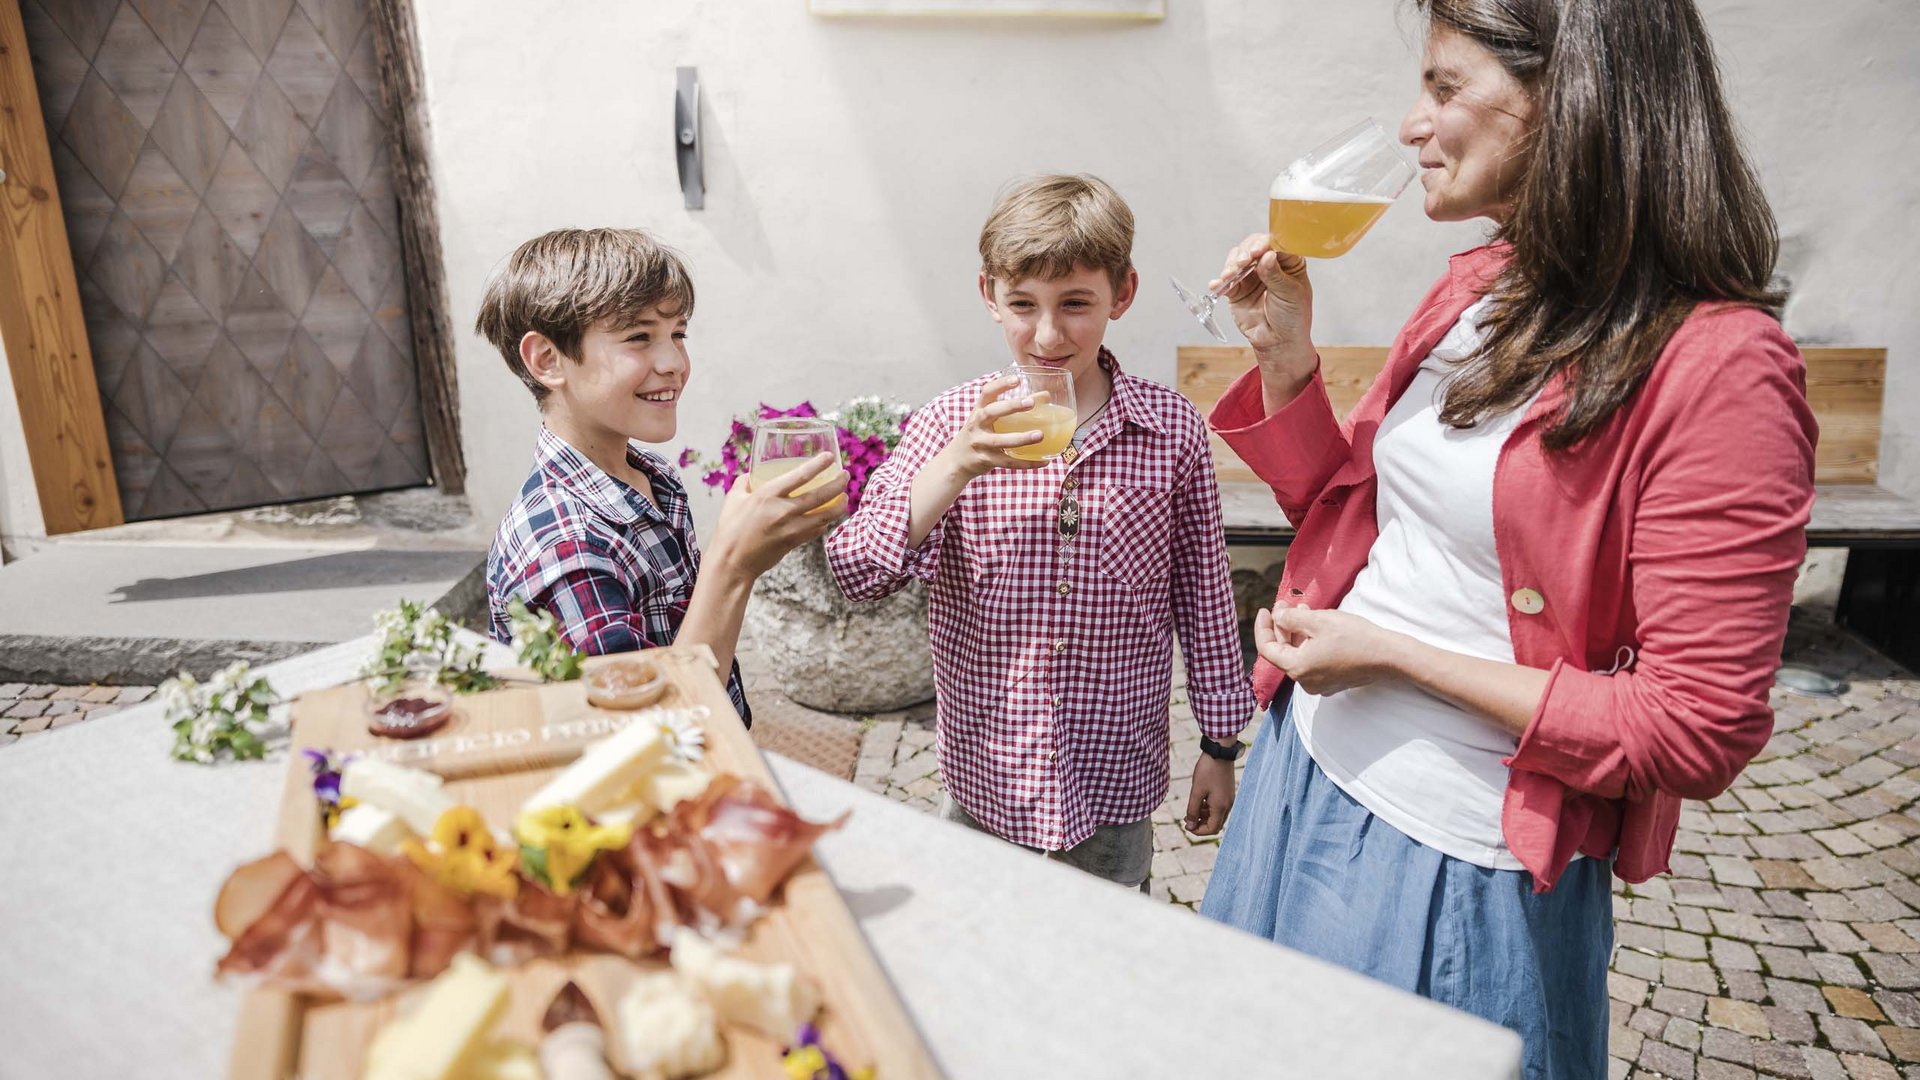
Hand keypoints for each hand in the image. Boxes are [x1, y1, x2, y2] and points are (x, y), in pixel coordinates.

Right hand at [709, 452, 847, 576]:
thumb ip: (745, 483)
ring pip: (825, 515)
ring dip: (839, 505)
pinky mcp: (794, 543)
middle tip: (845, 476)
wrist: (732, 561)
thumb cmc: (730, 528)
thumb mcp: (733, 499)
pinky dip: (825, 522)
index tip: (830, 457)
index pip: (801, 475)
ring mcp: (791, 529)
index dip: (819, 464)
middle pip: (821, 495)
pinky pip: (817, 530)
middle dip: (838, 483)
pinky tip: (828, 517)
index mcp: (767, 495)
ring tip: (844, 497)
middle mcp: (783, 511)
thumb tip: (752, 474)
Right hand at [933, 374, 1050, 480]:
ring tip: (1040, 435)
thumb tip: (1045, 396)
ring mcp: (980, 443)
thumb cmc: (978, 434)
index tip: (1017, 379)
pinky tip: (1043, 461)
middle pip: (990, 412)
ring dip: (1021, 438)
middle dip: (1010, 406)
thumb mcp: (985, 418)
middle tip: (1031, 402)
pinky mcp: (986, 460)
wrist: (956, 460)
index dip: (1001, 384)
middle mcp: (976, 425)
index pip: (987, 392)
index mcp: (978, 411)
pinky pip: (1008, 462)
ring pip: (1000, 441)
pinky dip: (1027, 463)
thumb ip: (1009, 407)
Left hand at [1183, 754, 1236, 835]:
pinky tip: (1199, 802)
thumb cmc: (1207, 770)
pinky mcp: (1228, 792)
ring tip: (1191, 810)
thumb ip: (1193, 810)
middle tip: (1187, 819)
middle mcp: (1228, 805)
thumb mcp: (1196, 791)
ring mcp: (1229, 799)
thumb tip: (1190, 826)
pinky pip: (1219, 807)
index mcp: (1221, 807)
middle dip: (1201, 825)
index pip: (1212, 829)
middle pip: (1216, 824)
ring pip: (1217, 816)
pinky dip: (1209, 809)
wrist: (1220, 752)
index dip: (1198, 831)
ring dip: (1204, 817)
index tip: (1187, 826)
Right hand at [1212, 233, 1315, 390]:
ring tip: (1230, 275)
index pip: (1275, 243)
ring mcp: (1251, 276)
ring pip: (1237, 259)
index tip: (1258, 251)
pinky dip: (1219, 282)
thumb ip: (1276, 275)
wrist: (1278, 342)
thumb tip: (1266, 255)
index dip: (1265, 244)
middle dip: (1245, 253)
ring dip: (1231, 265)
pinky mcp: (1237, 290)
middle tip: (1243, 262)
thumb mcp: (1290, 294)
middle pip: (1252, 247)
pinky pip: (1225, 281)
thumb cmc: (1292, 317)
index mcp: (1288, 262)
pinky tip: (1217, 285)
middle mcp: (1268, 264)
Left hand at [1254, 603, 1406, 696]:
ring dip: (1297, 633)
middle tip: (1286, 605)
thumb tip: (1276, 618)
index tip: (1265, 609)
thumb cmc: (1354, 637)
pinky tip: (1316, 627)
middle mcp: (1305, 681)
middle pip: (1284, 652)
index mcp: (1297, 668)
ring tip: (1303, 611)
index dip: (1262, 628)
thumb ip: (1290, 619)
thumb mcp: (1318, 620)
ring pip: (1299, 655)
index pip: (1267, 649)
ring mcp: (1320, 684)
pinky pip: (1313, 661)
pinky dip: (1310, 644)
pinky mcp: (1333, 682)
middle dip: (1283, 627)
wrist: (1389, 656)